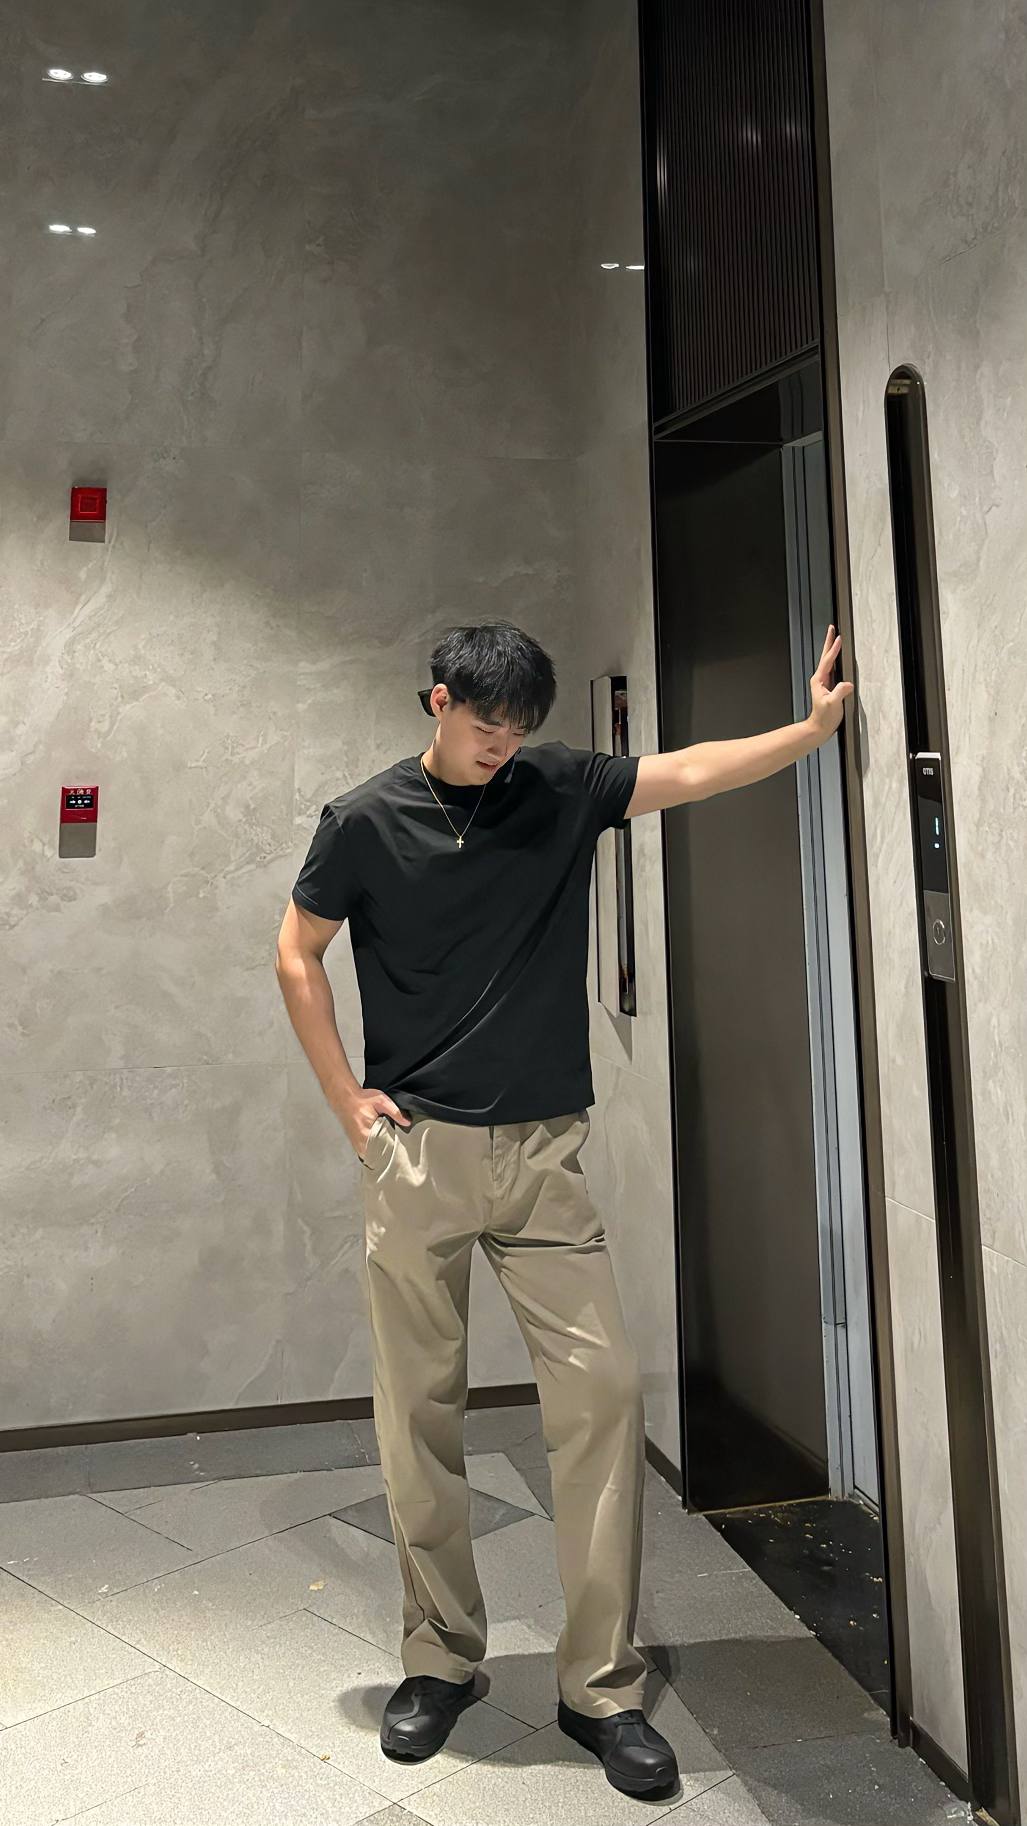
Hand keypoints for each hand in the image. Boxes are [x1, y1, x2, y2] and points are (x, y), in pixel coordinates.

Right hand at [337, 1090, 409, 1160]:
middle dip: (388, 1153)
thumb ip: (395, 1112)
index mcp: (367, 1132)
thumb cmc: (362, 1099)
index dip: (393, 1149)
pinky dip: (373, 1152)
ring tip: (389, 1149)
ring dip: (380, 1153)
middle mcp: (360, 1141)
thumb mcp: (381, 1101)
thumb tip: (407, 1122)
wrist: (345, 1098)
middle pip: (378, 1154)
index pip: (384, 1148)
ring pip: (371, 1156)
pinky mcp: (354, 1144)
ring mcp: (356, 1144)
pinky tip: (379, 1146)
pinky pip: (365, 1154)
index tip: (400, 1149)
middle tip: (397, 1150)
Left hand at [808, 625, 853, 742]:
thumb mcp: (832, 704)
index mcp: (819, 680)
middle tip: (832, 628)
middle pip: (825, 656)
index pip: (828, 660)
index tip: (839, 638)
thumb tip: (848, 683)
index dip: (834, 649)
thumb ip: (839, 692)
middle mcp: (820, 679)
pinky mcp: (829, 687)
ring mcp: (824, 682)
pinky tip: (839, 658)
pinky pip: (833, 668)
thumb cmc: (823, 718)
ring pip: (828, 661)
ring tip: (835, 638)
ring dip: (831, 649)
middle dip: (829, 642)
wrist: (819, 728)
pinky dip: (836, 659)